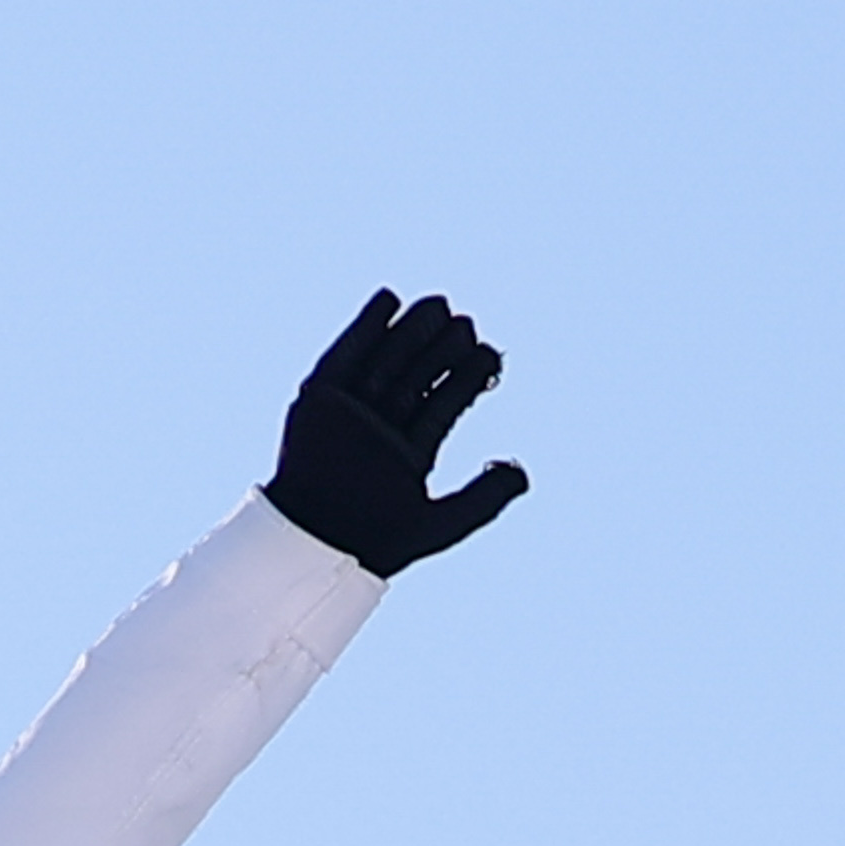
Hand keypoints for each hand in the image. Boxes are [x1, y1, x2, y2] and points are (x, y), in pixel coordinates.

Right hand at [269, 291, 528, 577]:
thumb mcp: (442, 523)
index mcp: (409, 455)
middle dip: (442, 350)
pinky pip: (346, 353)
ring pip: (387, 360)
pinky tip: (390, 300)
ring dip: (412, 332)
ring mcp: (352, 411)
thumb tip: (523, 474)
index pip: (443, 406)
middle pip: (417, 377)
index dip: (467, 379)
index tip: (489, 353)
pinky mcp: (321, 397)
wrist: (322, 544)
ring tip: (439, 307)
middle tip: (467, 323)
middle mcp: (382, 428)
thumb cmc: (379, 542)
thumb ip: (484, 500)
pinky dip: (365, 326)